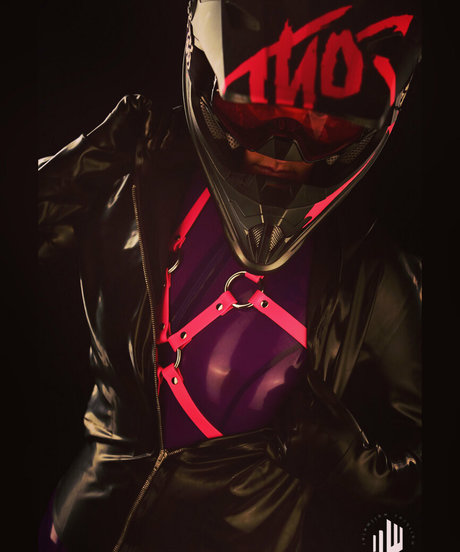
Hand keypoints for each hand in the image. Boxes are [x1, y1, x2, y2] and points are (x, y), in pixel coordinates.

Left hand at [274, 367, 368, 483]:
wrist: (352, 476)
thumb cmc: (350, 442)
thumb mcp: (341, 415)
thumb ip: (323, 394)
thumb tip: (310, 373)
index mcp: (306, 423)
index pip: (294, 398)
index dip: (299, 395)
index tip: (305, 396)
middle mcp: (293, 437)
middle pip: (283, 410)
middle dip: (290, 405)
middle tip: (300, 406)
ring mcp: (287, 451)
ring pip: (276, 425)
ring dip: (283, 418)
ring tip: (295, 419)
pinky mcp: (285, 464)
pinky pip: (271, 445)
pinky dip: (275, 437)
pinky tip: (288, 435)